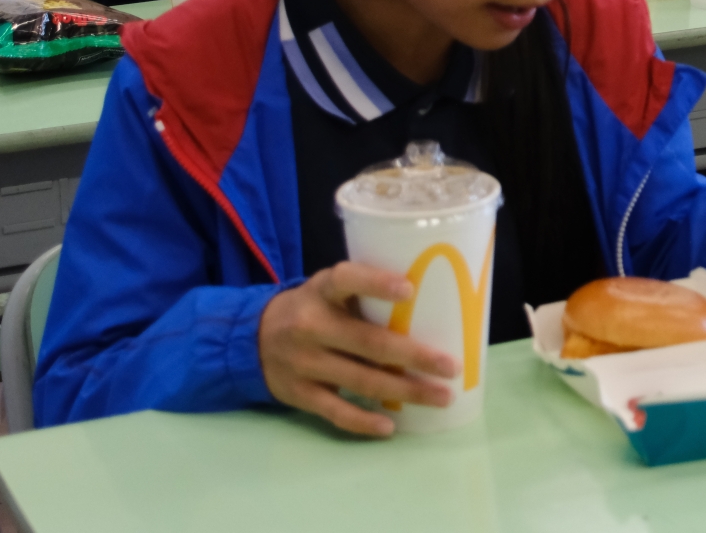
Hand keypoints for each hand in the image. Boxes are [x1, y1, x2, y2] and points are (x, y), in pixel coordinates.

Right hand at [259, 262, 460, 436]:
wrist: (253, 340)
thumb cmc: (312, 308)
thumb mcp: (328, 289)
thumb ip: (363, 294)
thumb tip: (431, 306)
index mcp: (321, 290)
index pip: (346, 279)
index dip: (376, 283)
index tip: (409, 289)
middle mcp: (310, 325)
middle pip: (369, 342)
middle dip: (414, 356)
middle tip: (451, 367)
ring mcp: (304, 363)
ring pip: (361, 380)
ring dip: (405, 392)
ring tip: (441, 397)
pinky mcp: (299, 394)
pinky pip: (336, 411)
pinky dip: (364, 420)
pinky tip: (391, 426)